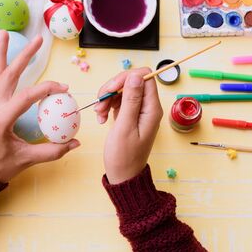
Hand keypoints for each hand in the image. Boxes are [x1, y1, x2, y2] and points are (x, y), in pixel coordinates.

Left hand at [0, 31, 79, 181]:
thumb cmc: (0, 167)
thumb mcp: (26, 160)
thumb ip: (52, 151)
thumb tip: (75, 143)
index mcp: (1, 119)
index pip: (27, 96)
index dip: (47, 89)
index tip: (64, 88)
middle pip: (9, 75)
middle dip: (25, 56)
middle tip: (38, 40)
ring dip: (2, 52)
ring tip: (5, 33)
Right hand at [95, 68, 162, 183]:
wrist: (123, 175)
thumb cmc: (124, 156)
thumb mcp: (125, 126)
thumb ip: (131, 100)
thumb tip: (136, 76)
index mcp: (151, 108)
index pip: (144, 76)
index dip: (126, 78)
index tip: (111, 90)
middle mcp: (147, 107)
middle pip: (131, 81)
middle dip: (113, 88)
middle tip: (100, 103)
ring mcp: (138, 110)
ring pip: (123, 90)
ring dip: (107, 98)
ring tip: (99, 114)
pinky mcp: (129, 115)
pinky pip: (118, 101)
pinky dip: (107, 105)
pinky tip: (102, 118)